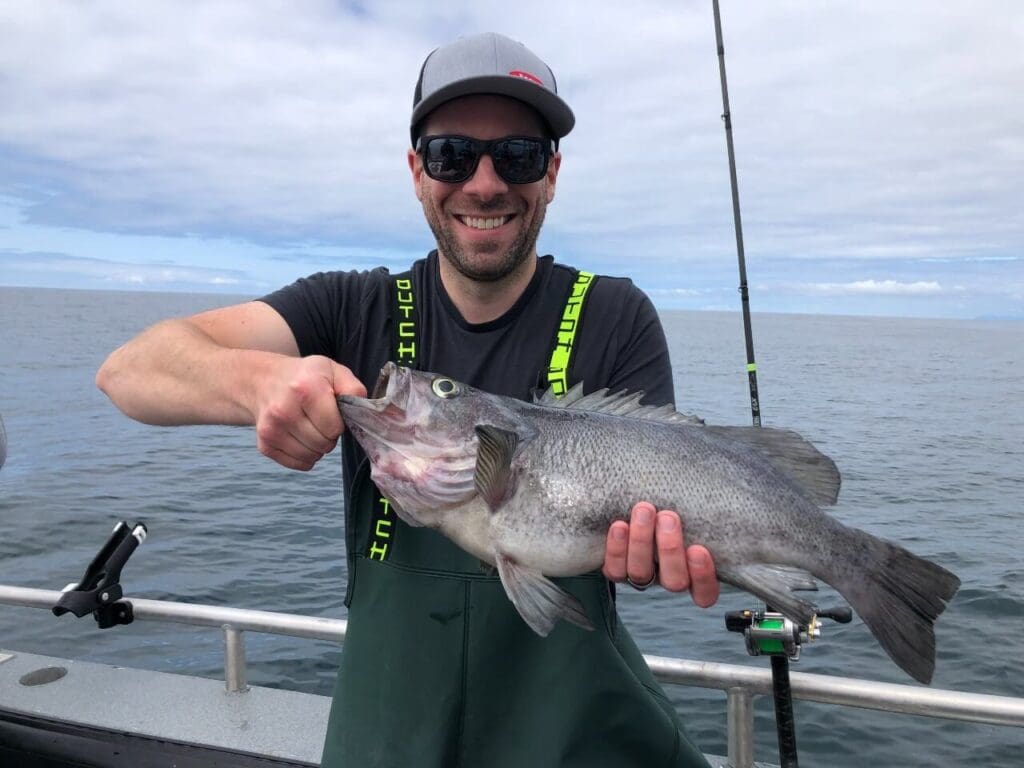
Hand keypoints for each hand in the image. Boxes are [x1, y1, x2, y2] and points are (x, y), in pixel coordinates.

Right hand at [254, 356, 365, 470]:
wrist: (265, 381)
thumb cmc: (305, 377)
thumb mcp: (332, 370)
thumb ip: (352, 388)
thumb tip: (362, 410)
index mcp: (304, 388)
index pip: (334, 427)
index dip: (339, 422)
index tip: (332, 411)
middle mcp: (283, 410)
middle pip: (323, 444)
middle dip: (329, 435)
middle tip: (321, 420)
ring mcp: (271, 429)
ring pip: (312, 457)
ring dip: (318, 447)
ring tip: (311, 427)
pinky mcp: (265, 445)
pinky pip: (299, 464)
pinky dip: (305, 455)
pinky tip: (300, 436)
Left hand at [602, 501, 718, 607]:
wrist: (641, 494)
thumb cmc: (682, 498)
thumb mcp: (702, 501)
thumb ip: (717, 502)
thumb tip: (745, 479)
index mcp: (696, 572)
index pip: (705, 592)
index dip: (702, 576)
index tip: (699, 549)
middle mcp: (670, 576)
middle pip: (673, 581)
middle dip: (670, 549)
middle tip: (668, 516)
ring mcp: (643, 573)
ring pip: (641, 574)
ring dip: (642, 542)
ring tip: (644, 510)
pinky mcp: (617, 567)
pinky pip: (614, 569)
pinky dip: (616, 549)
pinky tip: (619, 525)